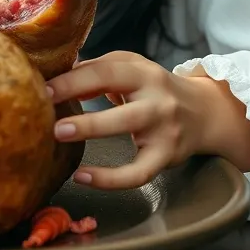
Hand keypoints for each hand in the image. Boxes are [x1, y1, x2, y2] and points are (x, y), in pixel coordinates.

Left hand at [46, 51, 249, 189]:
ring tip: (60, 136)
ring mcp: (163, 128)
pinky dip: (110, 179)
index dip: (73, 79)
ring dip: (92, 130)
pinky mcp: (166, 157)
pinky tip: (83, 177)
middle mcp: (156, 98)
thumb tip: (60, 78)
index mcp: (143, 72)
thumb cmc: (156, 89)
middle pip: (119, 97)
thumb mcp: (133, 69)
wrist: (205, 113)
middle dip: (83, 100)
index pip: (106, 70)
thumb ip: (99, 70)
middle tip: (48, 111)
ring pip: (128, 128)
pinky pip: (138, 173)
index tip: (44, 87)